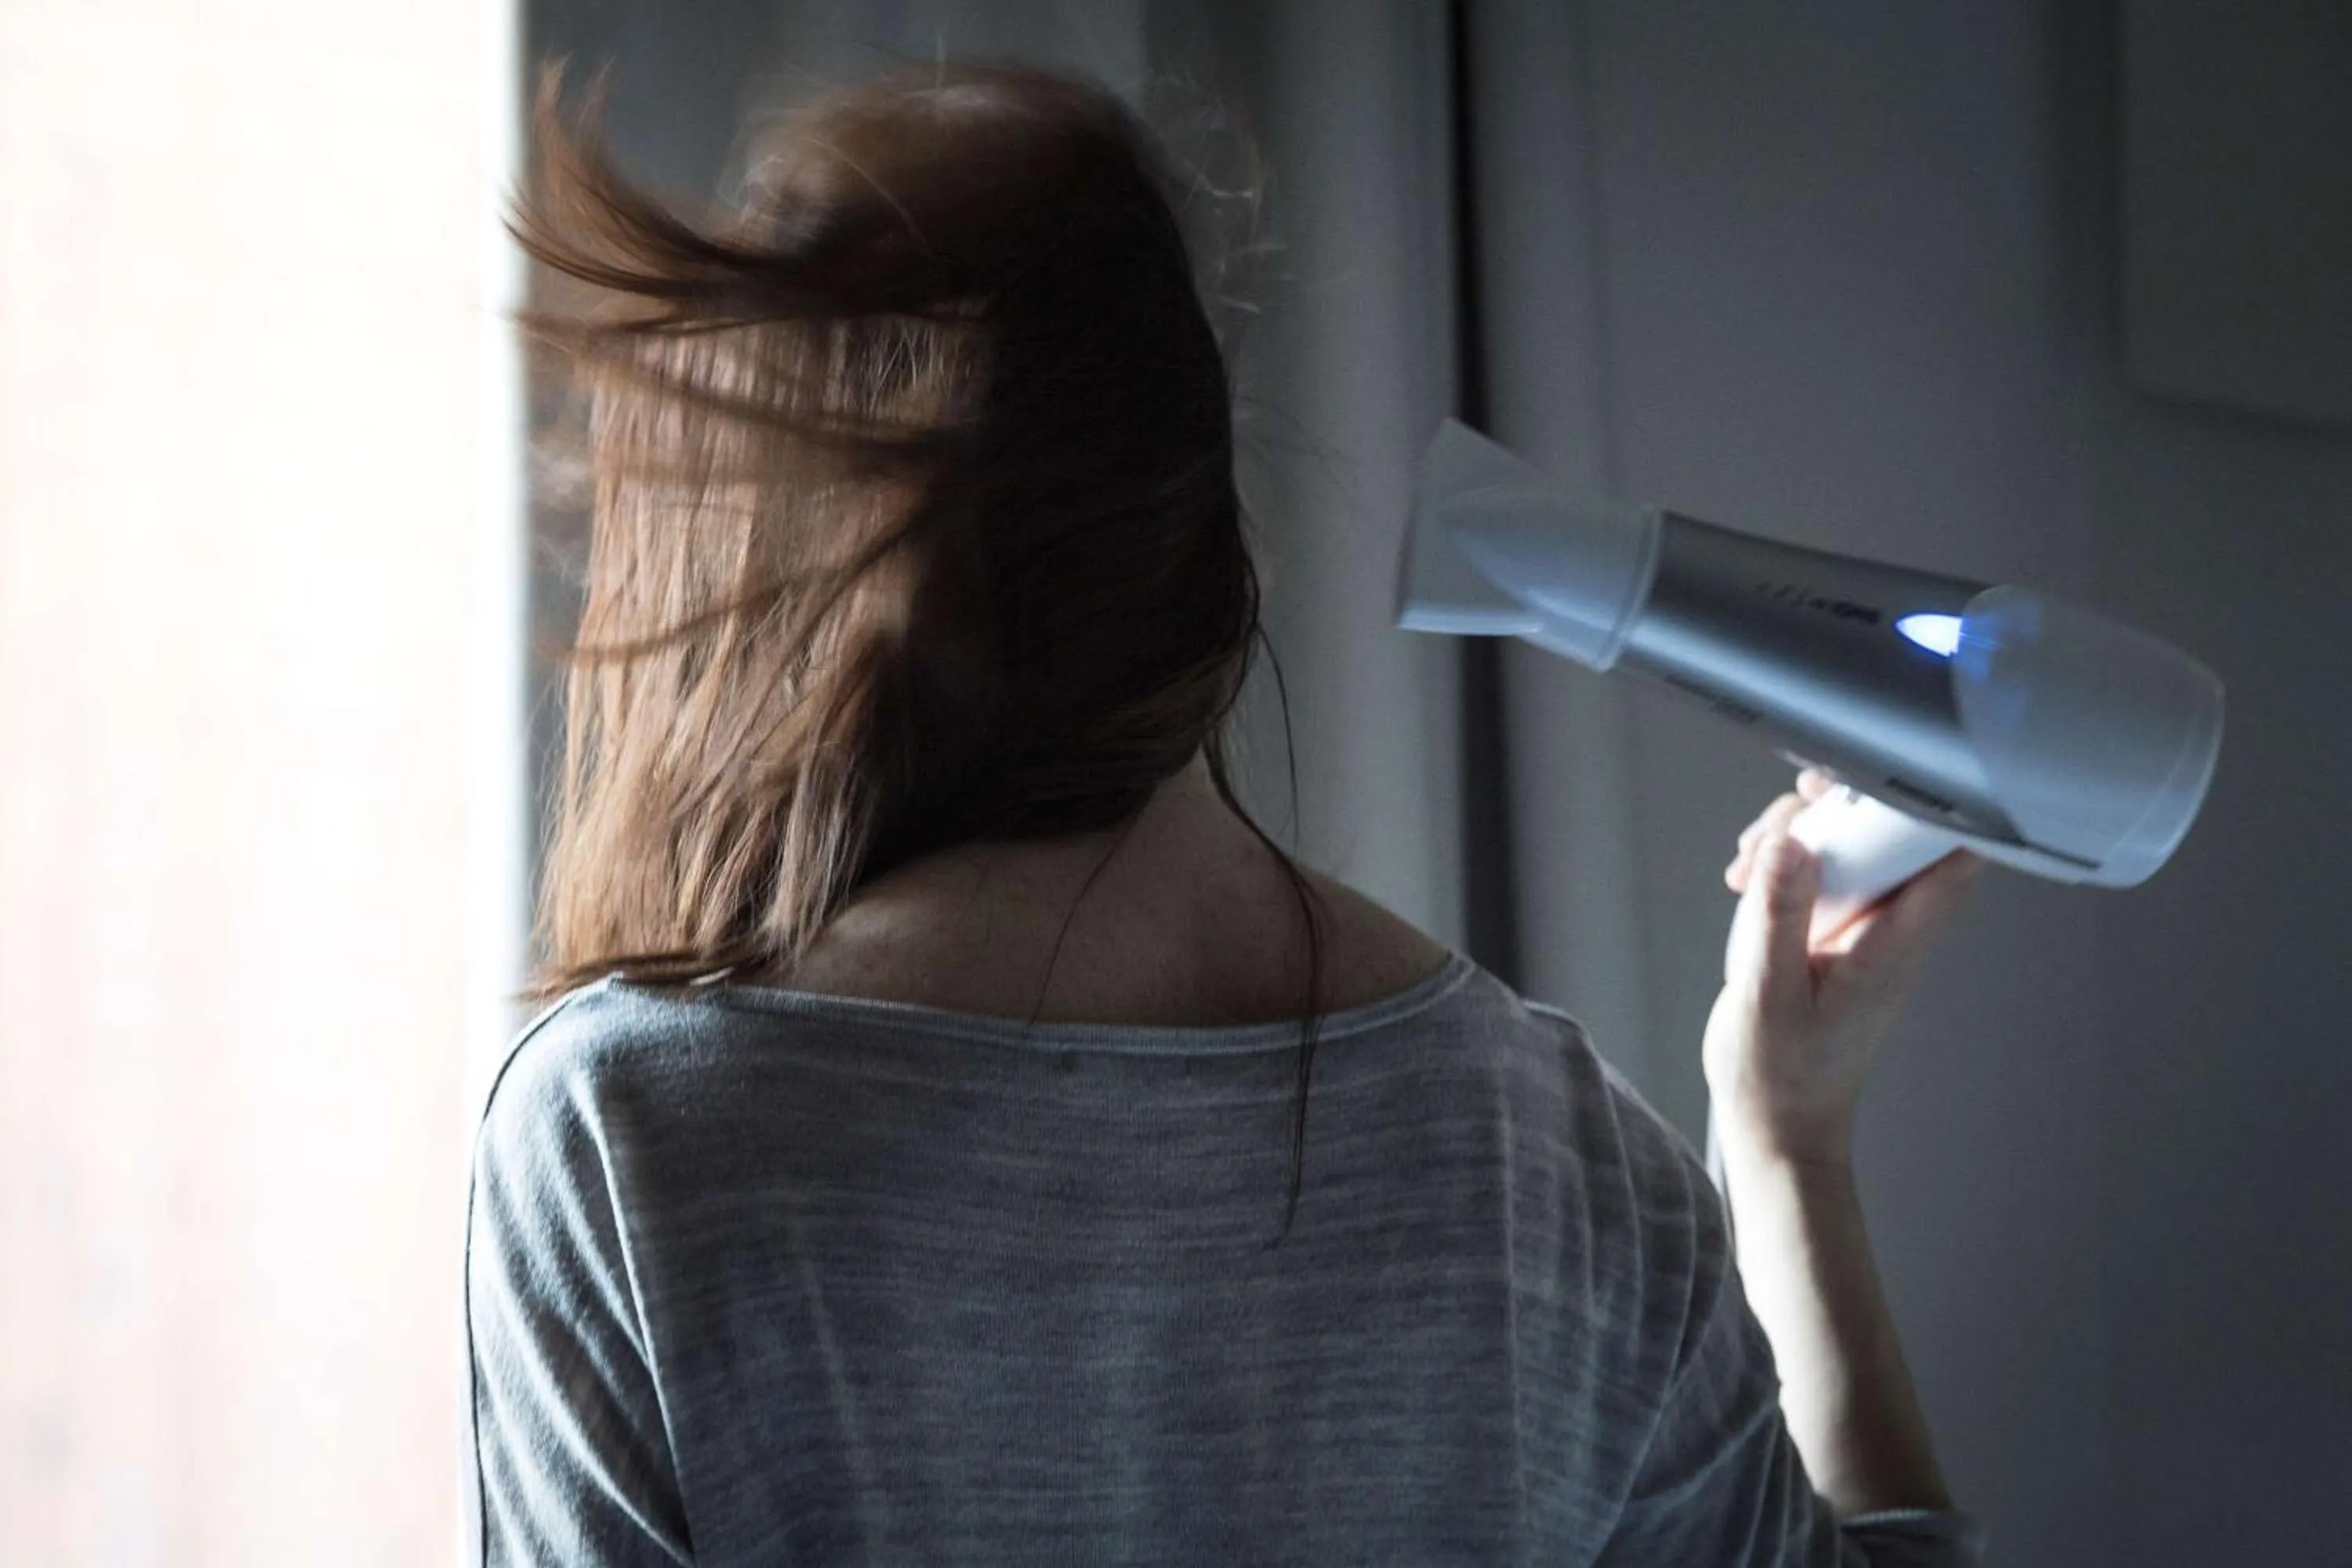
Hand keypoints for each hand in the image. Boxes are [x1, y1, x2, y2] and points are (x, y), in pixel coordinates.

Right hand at [1702, 768, 1982, 1166]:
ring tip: (1749, 861)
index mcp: (1893, 944)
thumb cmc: (1781, 1075)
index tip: (1873, 780)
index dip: (1928, 806)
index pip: (1950, 859)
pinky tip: (1748, 881)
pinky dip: (1784, 862)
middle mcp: (1888, 928)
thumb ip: (1780, 913)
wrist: (1778, 1121)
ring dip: (1800, 834)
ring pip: (1851, 845)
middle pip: (1894, 834)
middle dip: (1844, 805)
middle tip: (1794, 809)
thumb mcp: (1767, 993)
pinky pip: (1822, 871)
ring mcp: (1861, 927)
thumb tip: (1791, 842)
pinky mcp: (1832, 930)